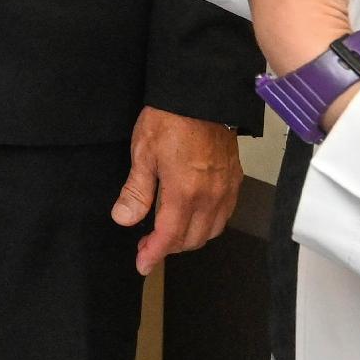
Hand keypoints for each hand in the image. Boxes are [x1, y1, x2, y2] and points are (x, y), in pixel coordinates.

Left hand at [111, 108, 239, 275]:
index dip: (154, 255)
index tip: (142, 265)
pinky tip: (194, 217)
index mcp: (184, 191)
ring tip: (169, 234)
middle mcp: (210, 196)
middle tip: (148, 246)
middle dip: (169, 248)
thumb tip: (124, 219)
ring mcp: (226, 189)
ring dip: (190, 239)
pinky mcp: (235, 179)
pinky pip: (225, 215)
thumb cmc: (170, 118)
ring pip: (211, 231)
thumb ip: (136, 191)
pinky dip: (209, 225)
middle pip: (192, 239)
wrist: (201, 94)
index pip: (169, 237)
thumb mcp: (143, 152)